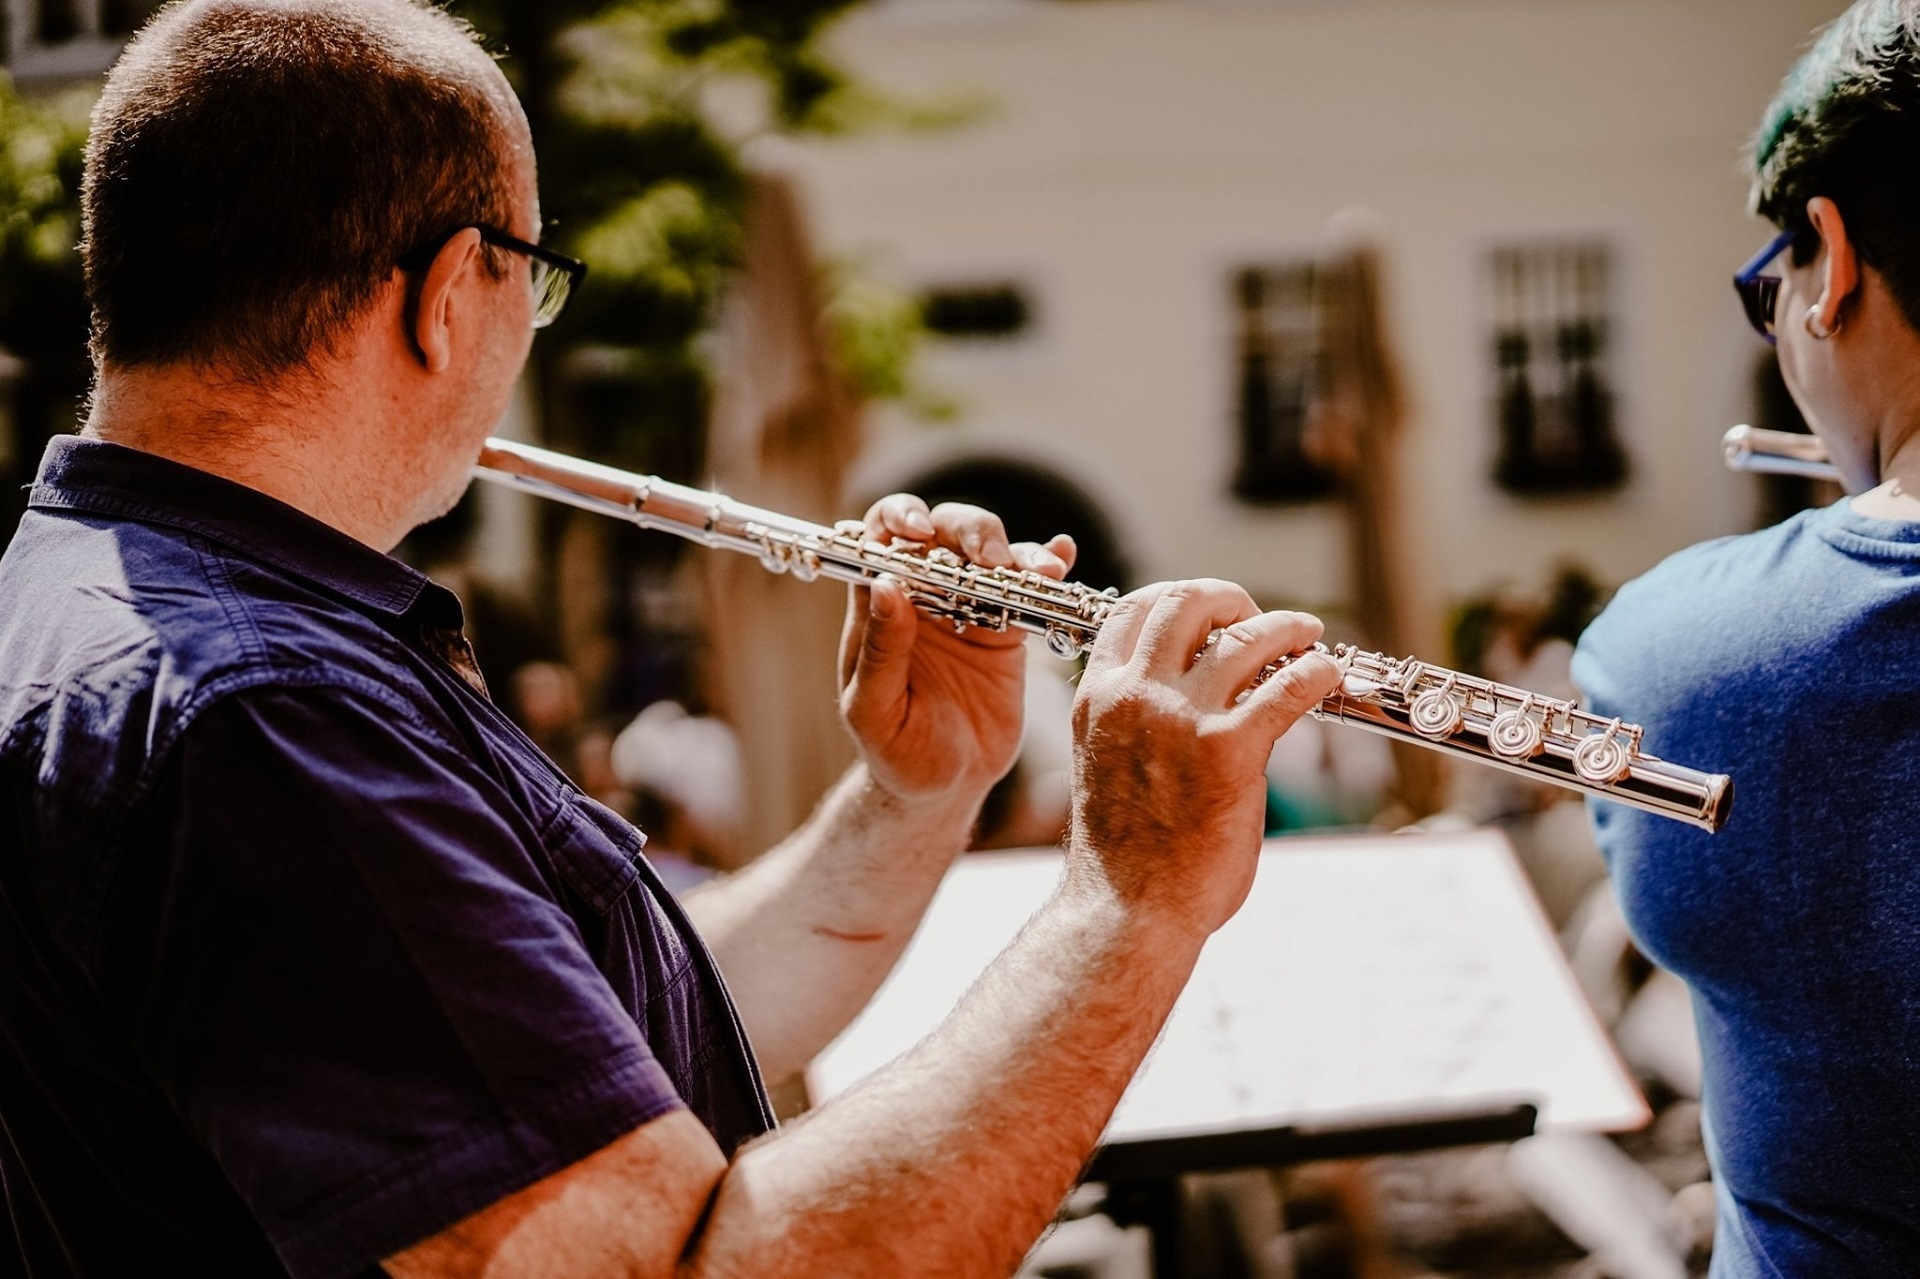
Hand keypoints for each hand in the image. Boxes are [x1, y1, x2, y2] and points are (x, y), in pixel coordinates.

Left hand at [838, 494, 1076, 806]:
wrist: (946, 787)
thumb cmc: (896, 752)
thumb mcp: (875, 710)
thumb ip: (881, 651)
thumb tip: (886, 585)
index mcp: (880, 606)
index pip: (880, 537)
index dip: (898, 519)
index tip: (917, 533)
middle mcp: (924, 595)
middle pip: (944, 533)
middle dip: (969, 532)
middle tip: (991, 560)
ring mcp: (968, 607)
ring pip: (991, 554)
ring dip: (1016, 552)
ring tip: (1041, 572)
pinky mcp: (1007, 629)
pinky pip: (1029, 589)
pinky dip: (1048, 565)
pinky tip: (1063, 557)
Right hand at [1065, 580, 1342, 935]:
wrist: (1126, 912)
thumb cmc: (1125, 859)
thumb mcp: (1110, 767)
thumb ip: (1139, 726)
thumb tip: (1192, 705)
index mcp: (1099, 698)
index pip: (1132, 611)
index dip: (1178, 599)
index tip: (1212, 614)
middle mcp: (1135, 696)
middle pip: (1186, 600)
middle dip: (1231, 598)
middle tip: (1259, 619)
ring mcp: (1180, 719)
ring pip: (1245, 636)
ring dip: (1287, 627)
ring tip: (1311, 637)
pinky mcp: (1229, 750)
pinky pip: (1287, 686)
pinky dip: (1317, 672)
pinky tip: (1329, 677)